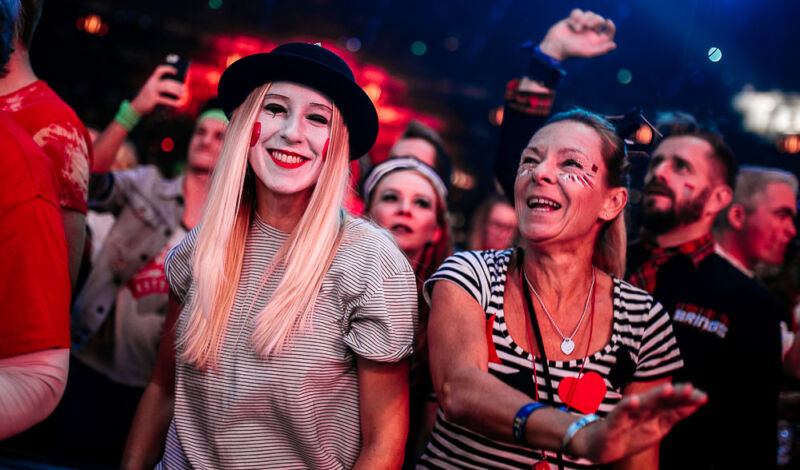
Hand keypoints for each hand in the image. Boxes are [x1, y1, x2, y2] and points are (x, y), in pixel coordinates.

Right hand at [129, 65, 185, 114]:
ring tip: (183, 96)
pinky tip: (179, 104)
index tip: (176, 71)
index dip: (168, 69)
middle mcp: (151, 84)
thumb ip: (164, 89)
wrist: (136, 107)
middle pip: (167, 81)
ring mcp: (152, 91)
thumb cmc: (149, 98)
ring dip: (177, 91)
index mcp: (152, 80)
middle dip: (177, 85)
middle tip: (185, 89)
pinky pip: (165, 100)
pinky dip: (173, 102)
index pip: (159, 70)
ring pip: (167, 88)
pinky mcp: (153, 100)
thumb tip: (179, 90)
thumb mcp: (155, 91)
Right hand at [539, 9, 616, 61]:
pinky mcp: (572, 19)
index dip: (611, 26)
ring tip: (577, 29)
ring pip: (589, 14)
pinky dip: (575, 18)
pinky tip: (571, 25)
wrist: (554, 46)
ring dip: (584, 19)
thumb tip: (614, 45)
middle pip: (599, 19)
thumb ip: (601, 49)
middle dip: (595, 20)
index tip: (608, 22)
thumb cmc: (571, 51)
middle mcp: (590, 32)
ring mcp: (582, 25)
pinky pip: (578, 12)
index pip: (608, 31)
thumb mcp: (587, 52)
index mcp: (595, 40)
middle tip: (588, 25)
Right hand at [572, 383, 706, 462]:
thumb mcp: (659, 426)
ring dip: (653, 396)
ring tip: (667, 390)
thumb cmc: (630, 433)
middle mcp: (642, 409)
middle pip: (659, 399)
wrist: (601, 446)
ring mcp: (627, 415)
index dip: (686, 399)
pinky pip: (619, 415)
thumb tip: (698, 402)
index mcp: (654, 410)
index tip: (702, 396)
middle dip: (674, 394)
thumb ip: (676, 413)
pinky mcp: (613, 423)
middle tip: (689, 389)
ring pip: (642, 404)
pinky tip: (633, 401)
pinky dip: (625, 407)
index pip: (672, 402)